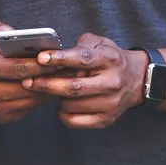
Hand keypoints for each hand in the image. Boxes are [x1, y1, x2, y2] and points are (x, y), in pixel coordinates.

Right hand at [0, 20, 56, 124]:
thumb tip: (11, 32)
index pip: (16, 67)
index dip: (39, 64)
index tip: (57, 59)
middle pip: (26, 86)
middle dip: (48, 77)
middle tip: (67, 69)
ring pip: (30, 100)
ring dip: (48, 90)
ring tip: (63, 78)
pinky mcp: (2, 117)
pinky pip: (28, 109)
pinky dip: (41, 99)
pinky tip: (51, 88)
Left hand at [23, 33, 146, 128]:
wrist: (136, 80)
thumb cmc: (110, 60)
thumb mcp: (100, 43)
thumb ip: (79, 45)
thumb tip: (54, 53)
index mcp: (110, 60)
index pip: (83, 59)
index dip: (60, 59)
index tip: (41, 58)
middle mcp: (112, 82)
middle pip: (73, 87)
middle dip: (47, 84)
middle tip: (28, 81)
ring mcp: (110, 103)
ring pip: (71, 105)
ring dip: (56, 98)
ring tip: (53, 90)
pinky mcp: (107, 120)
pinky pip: (75, 121)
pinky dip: (63, 113)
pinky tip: (63, 105)